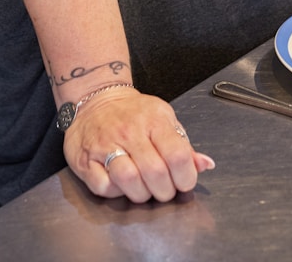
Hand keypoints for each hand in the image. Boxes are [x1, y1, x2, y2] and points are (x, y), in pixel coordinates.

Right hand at [62, 87, 215, 201]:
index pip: (177, 154)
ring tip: (143, 189)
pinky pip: (103, 186)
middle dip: (165, 191)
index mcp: (154, 120)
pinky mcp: (85, 159)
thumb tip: (205, 165)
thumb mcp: (163, 119)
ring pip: (129, 180)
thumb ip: (184, 145)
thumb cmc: (134, 114)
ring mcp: (105, 144)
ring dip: (141, 194)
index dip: (186, 177)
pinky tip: (120, 184)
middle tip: (164, 189)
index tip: (184, 181)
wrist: (97, 98)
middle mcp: (130, 131)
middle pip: (155, 173)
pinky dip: (115, 192)